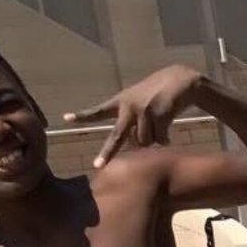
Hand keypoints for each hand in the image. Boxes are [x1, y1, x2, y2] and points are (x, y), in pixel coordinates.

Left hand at [65, 65, 205, 167]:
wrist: (180, 81)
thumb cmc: (159, 94)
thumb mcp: (140, 103)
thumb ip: (132, 121)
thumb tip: (133, 146)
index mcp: (121, 102)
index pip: (99, 111)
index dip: (83, 116)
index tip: (66, 118)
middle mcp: (128, 106)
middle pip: (117, 135)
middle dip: (108, 152)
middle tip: (98, 166)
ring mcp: (143, 110)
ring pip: (144, 142)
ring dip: (153, 140)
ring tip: (159, 128)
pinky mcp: (158, 115)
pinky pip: (159, 139)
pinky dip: (165, 139)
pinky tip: (169, 131)